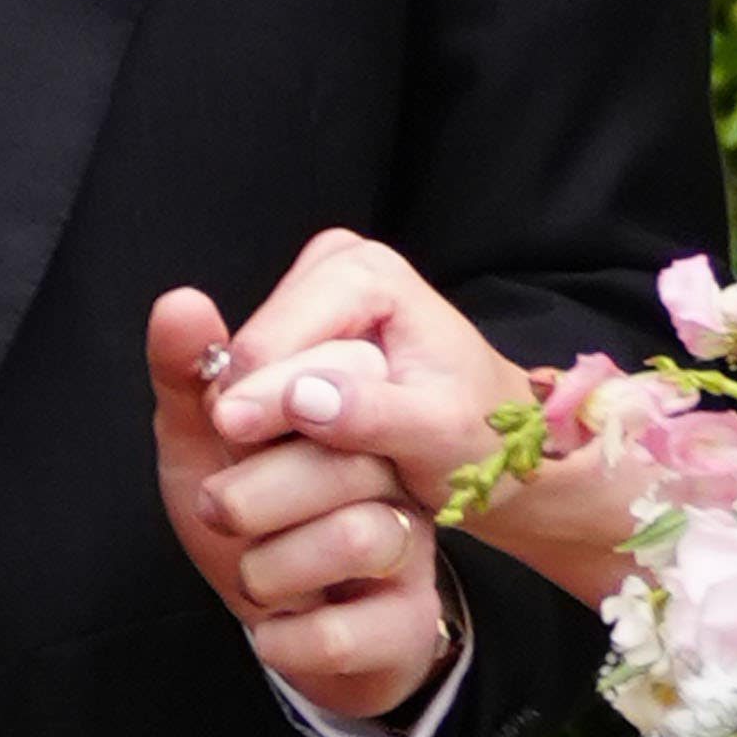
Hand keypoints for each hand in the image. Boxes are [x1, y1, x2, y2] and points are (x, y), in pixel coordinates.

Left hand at [148, 285, 451, 725]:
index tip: (224, 429)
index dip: (266, 402)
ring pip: (356, 539)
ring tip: (252, 577)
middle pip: (345, 458)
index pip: (339, 374)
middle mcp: (397, 472)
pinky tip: (271, 630)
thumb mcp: (206, 443)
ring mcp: (412, 548)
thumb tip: (181, 300)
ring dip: (269, 570)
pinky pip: (346, 631)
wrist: (285, 627)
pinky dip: (287, 640)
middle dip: (251, 495)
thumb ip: (192, 376)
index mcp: (352, 413)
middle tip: (221, 512)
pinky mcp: (408, 623)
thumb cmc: (249, 521)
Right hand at [204, 228, 639, 607]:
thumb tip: (301, 398)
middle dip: (262, 421)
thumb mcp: (437, 432)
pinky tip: (304, 454)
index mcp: (365, 273)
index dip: (260, 413)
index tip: (266, 465)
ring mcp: (311, 295)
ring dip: (264, 428)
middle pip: (248, 358)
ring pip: (242, 375)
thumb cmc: (478, 433)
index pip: (268, 348)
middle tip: (305, 470)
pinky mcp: (297, 329)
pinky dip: (270, 425)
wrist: (494, 438)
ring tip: (314, 463)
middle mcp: (330, 266)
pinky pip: (253, 385)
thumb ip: (372, 415)